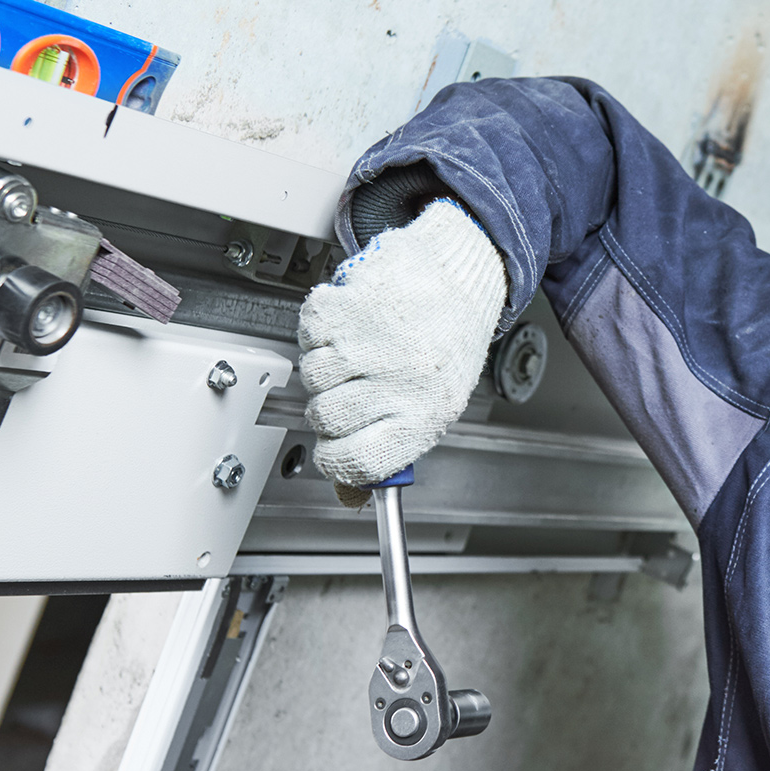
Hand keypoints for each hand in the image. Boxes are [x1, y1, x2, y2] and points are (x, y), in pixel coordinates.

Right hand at [297, 199, 506, 492]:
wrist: (461, 276)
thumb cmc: (448, 343)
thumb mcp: (434, 407)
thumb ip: (388, 450)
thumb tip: (349, 494)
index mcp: (425, 414)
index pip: (355, 462)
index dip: (335, 461)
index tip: (333, 450)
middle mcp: (399, 380)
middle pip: (325, 419)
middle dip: (331, 405)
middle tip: (355, 386)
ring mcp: (372, 342)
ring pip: (311, 377)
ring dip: (326, 364)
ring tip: (358, 351)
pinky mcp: (352, 306)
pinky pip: (308, 332)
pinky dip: (320, 327)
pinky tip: (351, 324)